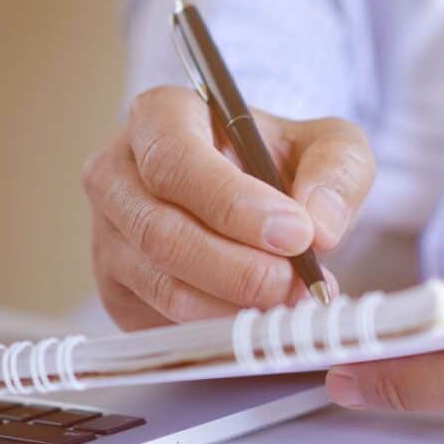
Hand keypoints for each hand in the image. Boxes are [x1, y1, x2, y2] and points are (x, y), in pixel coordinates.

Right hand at [82, 86, 373, 329]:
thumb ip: (337, 171)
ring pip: (162, 284)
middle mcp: (115, 173)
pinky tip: (256, 314)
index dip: (233, 205)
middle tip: (296, 284)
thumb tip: (320, 227)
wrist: (242, 191)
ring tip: (287, 300)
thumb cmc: (273, 160)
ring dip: (232, 304)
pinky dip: (216, 326)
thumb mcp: (324, 143)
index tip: (295, 234)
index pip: (175, 162)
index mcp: (158, 117)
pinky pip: (160, 317)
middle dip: (237, 269)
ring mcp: (106, 234)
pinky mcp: (114, 287)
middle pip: (161, 232)